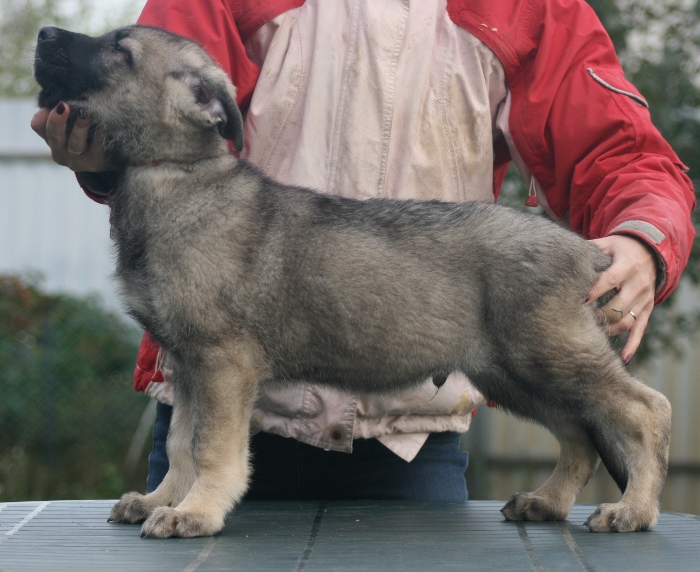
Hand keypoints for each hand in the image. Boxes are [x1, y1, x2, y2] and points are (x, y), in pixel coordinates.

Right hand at [31, 102, 114, 171]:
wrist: (110, 157)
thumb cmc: (88, 132)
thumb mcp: (71, 121)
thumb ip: (63, 110)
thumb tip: (60, 96)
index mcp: (50, 139)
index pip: (39, 125)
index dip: (45, 113)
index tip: (58, 101)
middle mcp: (60, 153)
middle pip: (54, 135)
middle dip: (57, 120)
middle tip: (64, 105)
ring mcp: (77, 162)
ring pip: (75, 143)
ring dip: (80, 125)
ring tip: (87, 111)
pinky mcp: (95, 164)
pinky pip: (97, 147)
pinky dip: (100, 133)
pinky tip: (105, 122)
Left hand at [586, 235, 657, 363]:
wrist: (650, 250)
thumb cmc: (619, 249)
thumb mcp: (606, 243)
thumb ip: (588, 250)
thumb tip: (561, 256)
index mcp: (627, 265)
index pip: (610, 280)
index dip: (595, 292)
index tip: (579, 302)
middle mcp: (639, 283)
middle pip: (619, 304)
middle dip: (599, 315)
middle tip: (579, 322)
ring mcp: (645, 298)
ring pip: (627, 320)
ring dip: (609, 330)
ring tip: (591, 336)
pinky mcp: (647, 308)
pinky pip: (640, 329)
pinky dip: (633, 345)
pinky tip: (623, 358)